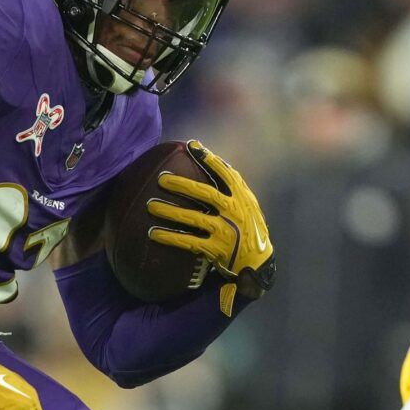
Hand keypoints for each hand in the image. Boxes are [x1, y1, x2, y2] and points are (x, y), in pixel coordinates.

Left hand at [151, 140, 275, 316]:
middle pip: (206, 194)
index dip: (210, 159)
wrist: (259, 263)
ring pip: (194, 218)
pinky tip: (154, 233)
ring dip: (171, 212)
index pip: (227, 174)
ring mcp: (226, 231)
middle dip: (182, 185)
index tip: (193, 146)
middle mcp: (235, 213)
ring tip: (150, 206)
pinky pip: (189, 242)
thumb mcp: (249, 207)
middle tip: (162, 178)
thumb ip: (235, 190)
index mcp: (243, 199)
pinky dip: (170, 237)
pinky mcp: (216, 249)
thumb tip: (215, 164)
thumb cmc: (249, 230)